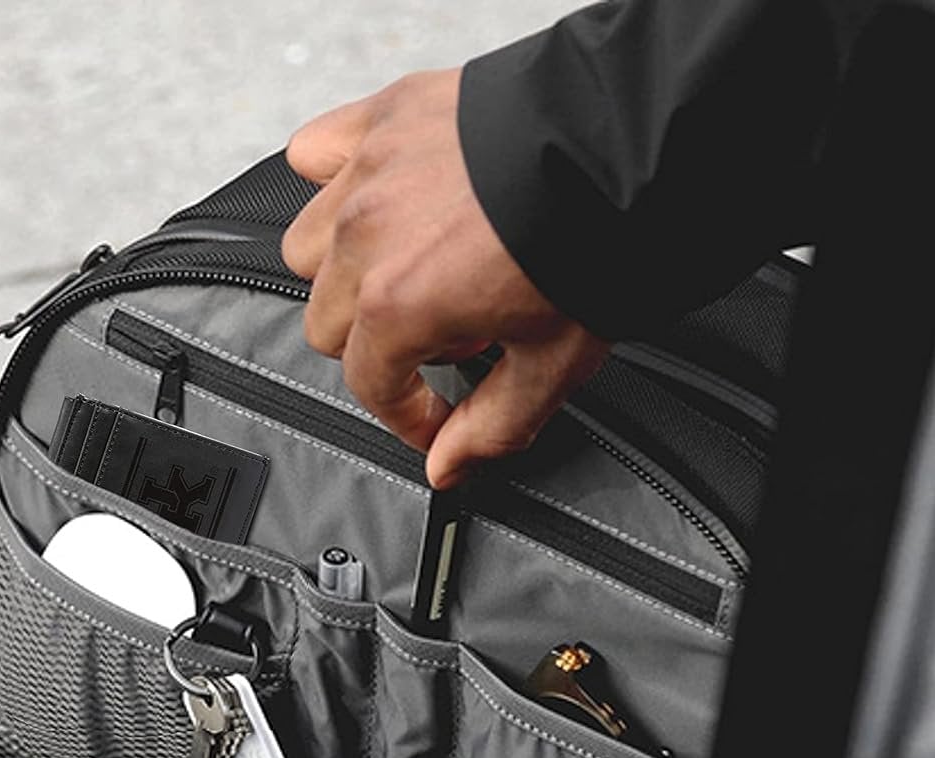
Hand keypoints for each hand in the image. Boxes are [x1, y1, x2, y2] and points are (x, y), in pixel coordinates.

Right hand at [282, 68, 609, 488]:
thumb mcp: (552, 361)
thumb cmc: (593, 243)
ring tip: (405, 270)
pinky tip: (372, 199)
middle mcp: (366, 239)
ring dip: (343, 271)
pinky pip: (313, 152)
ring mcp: (369, 173)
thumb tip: (445, 467)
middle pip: (325, 323)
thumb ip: (491, 425)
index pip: (368, 384)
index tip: (435, 416)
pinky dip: (330, 181)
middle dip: (378, 345)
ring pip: (306, 248)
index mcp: (398, 305)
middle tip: (441, 336)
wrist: (627, 141)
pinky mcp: (385, 115)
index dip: (406, 413)